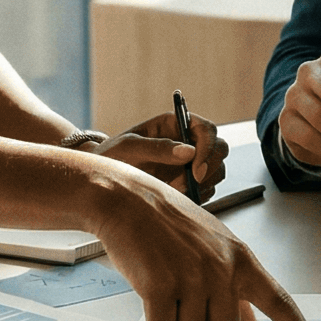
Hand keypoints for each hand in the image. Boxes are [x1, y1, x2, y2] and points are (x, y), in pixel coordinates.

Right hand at [84, 167, 320, 320]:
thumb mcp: (213, 247)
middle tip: (186, 299)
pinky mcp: (162, 287)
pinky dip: (154, 317)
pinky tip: (150, 287)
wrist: (128, 201)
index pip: (280, 302)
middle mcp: (223, 270)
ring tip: (167, 285)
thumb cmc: (169, 224)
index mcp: (241, 260)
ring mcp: (193, 278)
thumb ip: (237, 287)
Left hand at [93, 111, 223, 198]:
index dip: (207, 148)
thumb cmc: (111, 156)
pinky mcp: (188, 183)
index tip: (195, 169)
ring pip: (216, 171)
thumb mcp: (129, 148)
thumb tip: (188, 151)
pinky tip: (175, 196)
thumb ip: (157, 148)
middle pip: (219, 150)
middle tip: (190, 184)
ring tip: (173, 190)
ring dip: (202, 184)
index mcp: (175, 124)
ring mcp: (190, 163)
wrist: (100, 179)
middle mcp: (187, 141)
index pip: (207, 129)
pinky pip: (206, 189)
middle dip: (209, 168)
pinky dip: (198, 195)